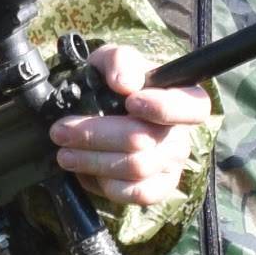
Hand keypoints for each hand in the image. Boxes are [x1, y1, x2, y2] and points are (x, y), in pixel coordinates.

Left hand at [48, 49, 210, 217]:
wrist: (95, 115)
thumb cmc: (111, 85)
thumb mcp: (110, 61)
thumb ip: (119, 60)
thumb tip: (126, 82)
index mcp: (182, 99)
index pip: (193, 107)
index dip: (164, 107)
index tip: (131, 101)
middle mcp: (181, 134)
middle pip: (145, 140)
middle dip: (96, 135)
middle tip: (61, 130)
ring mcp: (172, 165)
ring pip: (135, 168)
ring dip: (92, 160)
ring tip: (64, 152)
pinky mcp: (157, 189)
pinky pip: (135, 194)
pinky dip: (105, 184)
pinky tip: (86, 172)